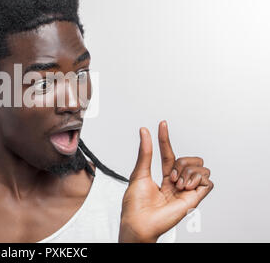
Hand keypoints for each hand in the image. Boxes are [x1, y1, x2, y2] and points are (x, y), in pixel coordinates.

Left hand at [118, 121, 213, 242]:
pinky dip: (197, 179)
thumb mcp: (139, 173)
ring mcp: (187, 190)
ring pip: (201, 168)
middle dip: (180, 162)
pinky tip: (185, 187)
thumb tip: (144, 131)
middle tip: (169, 177)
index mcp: (163, 177)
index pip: (169, 153)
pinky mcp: (195, 199)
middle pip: (189, 159)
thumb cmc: (136, 203)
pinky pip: (208, 181)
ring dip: (187, 172)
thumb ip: (145, 152)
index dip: (165, 138)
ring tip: (176, 184)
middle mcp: (177, 182)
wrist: (140, 221)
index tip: (162, 123)